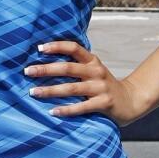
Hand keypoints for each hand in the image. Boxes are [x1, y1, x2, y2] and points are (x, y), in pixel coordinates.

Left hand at [25, 41, 149, 125]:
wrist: (130, 101)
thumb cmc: (104, 86)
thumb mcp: (93, 71)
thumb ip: (76, 66)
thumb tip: (46, 62)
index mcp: (92, 61)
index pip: (74, 48)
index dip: (57, 46)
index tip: (39, 48)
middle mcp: (96, 71)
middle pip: (68, 68)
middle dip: (46, 69)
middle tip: (27, 71)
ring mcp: (100, 87)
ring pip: (71, 88)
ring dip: (51, 90)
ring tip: (33, 92)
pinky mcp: (104, 103)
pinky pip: (82, 107)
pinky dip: (67, 109)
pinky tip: (53, 111)